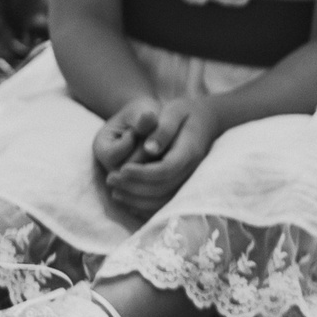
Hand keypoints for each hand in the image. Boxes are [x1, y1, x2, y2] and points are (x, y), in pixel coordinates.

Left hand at [104, 96, 218, 219]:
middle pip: (163, 188)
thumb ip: (163, 128)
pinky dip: (145, 206)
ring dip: (137, 199)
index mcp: (189, 150)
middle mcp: (192, 169)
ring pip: (164, 200)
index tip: (121, 169)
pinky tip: (127, 198)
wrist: (206, 122)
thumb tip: (148, 148)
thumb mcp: (174, 111)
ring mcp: (189, 179)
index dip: (142, 173)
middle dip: (133, 187)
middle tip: (110, 179)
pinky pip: (165, 203)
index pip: (166, 169)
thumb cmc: (185, 113)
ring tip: (115, 190)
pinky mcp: (184, 185)